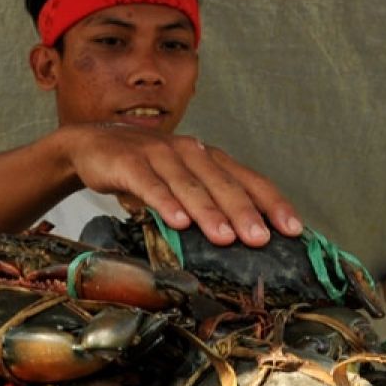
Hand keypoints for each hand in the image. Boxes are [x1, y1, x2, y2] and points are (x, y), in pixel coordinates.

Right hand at [59, 123, 301, 246]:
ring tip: (224, 237)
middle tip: (259, 239)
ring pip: (189, 186)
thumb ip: (208, 202)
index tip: (292, 229)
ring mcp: (160, 155)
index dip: (271, 203)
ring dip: (208, 212)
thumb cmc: (146, 169)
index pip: (248, 179)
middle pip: (222, 184)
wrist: (93, 146)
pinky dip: (164, 203)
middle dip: (243, 212)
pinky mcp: (130, 164)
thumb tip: (244, 239)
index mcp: (209, 158)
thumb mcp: (182, 182)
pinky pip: (150, 185)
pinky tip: (177, 221)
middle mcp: (190, 152)